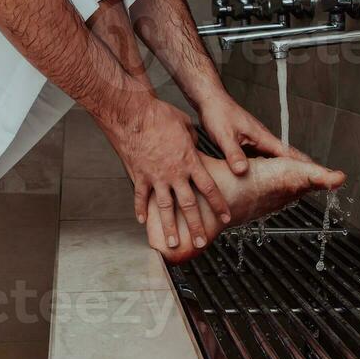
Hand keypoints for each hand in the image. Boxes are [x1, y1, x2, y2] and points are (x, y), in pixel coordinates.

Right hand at [100, 96, 230, 248]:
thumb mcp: (185, 125)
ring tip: (172, 242)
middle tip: (200, 243)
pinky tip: (143, 222)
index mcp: (190, 162)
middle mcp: (174, 174)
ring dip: (169, 227)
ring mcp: (156, 177)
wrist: (134, 115)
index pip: (209, 188)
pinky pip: (140, 197)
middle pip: (188, 205)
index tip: (225, 217)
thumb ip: (192, 140)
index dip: (218, 204)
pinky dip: (140, 210)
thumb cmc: (160, 115)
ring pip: (164, 208)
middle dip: (195, 226)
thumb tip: (194, 143)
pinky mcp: (139, 176)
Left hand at [194, 93, 312, 175]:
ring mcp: (256, 141)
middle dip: (299, 170)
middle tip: (312, 185)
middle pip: (285, 158)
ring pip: (273, 160)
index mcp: (262, 137)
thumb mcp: (225, 136)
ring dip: (283, 171)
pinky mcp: (247, 144)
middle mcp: (262, 139)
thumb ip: (234, 154)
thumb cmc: (218, 112)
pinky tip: (266, 178)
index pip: (288, 153)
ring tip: (293, 186)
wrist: (210, 100)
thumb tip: (243, 171)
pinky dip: (268, 169)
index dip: (303, 165)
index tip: (317, 174)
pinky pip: (262, 159)